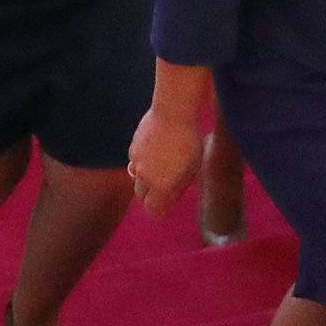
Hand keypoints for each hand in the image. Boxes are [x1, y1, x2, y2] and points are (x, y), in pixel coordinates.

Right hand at [129, 98, 206, 217]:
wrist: (172, 112)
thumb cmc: (189, 140)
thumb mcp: (192, 166)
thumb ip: (179, 185)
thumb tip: (171, 197)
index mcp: (161, 186)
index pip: (153, 210)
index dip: (157, 213)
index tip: (162, 212)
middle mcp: (144, 177)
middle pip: (141, 195)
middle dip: (149, 196)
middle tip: (161, 191)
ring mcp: (136, 161)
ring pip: (136, 177)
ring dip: (145, 178)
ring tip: (160, 167)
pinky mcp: (132, 146)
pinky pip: (135, 160)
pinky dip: (142, 161)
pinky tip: (154, 150)